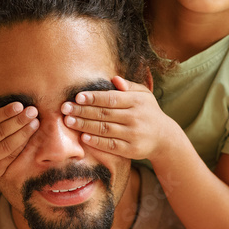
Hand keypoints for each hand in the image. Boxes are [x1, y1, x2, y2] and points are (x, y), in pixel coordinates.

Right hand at [0, 103, 38, 187]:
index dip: (5, 112)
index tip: (19, 105)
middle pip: (0, 132)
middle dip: (18, 121)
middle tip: (32, 111)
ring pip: (7, 145)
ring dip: (24, 133)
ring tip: (35, 123)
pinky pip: (11, 157)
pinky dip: (21, 146)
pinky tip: (30, 136)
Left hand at [60, 76, 178, 160]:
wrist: (164, 137)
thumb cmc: (147, 111)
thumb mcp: (143, 95)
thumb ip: (129, 86)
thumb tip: (114, 79)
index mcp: (137, 101)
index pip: (111, 98)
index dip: (94, 97)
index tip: (77, 96)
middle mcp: (136, 117)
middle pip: (105, 113)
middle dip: (83, 111)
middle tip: (65, 108)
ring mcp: (134, 134)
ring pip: (105, 129)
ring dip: (84, 125)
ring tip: (69, 121)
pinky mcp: (132, 150)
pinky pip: (111, 145)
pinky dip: (96, 142)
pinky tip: (83, 137)